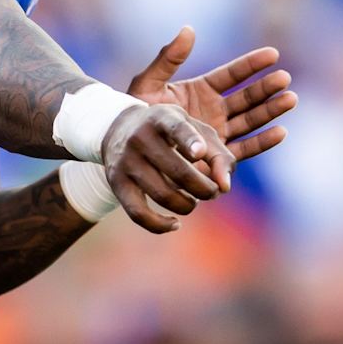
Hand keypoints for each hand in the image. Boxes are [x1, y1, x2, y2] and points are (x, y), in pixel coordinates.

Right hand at [101, 104, 234, 234]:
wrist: (118, 128)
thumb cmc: (169, 132)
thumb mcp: (194, 130)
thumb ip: (218, 155)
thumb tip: (225, 187)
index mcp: (162, 118)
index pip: (176, 129)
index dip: (189, 141)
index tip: (200, 153)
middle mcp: (141, 138)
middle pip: (178, 172)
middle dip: (204, 189)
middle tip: (212, 192)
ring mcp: (126, 161)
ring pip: (163, 195)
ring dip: (187, 205)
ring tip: (194, 201)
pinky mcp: (117, 183)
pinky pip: (138, 214)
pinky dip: (160, 225)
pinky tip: (175, 223)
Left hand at [127, 27, 296, 161]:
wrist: (129, 149)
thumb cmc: (134, 114)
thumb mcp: (149, 83)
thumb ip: (168, 59)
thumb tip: (189, 29)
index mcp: (201, 90)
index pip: (232, 75)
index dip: (252, 64)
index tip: (272, 54)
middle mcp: (214, 111)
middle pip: (246, 97)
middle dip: (266, 88)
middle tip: (284, 78)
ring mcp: (218, 134)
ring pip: (250, 121)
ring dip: (271, 111)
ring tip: (290, 99)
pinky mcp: (217, 157)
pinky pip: (243, 149)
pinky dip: (262, 142)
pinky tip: (281, 132)